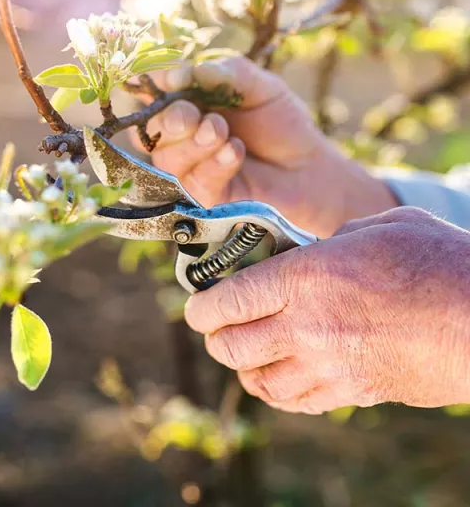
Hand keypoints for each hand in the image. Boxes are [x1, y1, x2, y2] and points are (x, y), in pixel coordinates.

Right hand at [133, 56, 397, 236]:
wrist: (309, 166)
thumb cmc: (282, 123)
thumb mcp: (260, 86)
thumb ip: (224, 73)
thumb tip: (181, 73)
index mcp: (189, 102)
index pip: (154, 91)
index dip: (153, 84)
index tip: (170, 78)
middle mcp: (181, 135)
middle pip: (151, 129)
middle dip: (170, 119)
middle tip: (193, 115)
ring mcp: (189, 168)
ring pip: (167, 157)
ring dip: (194, 143)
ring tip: (223, 132)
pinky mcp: (202, 197)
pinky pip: (193, 181)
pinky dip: (214, 164)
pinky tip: (235, 152)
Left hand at [184, 207, 469, 413]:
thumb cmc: (436, 260)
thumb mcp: (375, 228)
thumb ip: (328, 241)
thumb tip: (305, 252)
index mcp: (307, 276)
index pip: (230, 299)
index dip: (202, 307)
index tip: (195, 308)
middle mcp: (307, 325)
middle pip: (232, 345)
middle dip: (214, 337)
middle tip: (215, 327)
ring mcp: (329, 365)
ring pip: (257, 380)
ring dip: (242, 367)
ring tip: (244, 351)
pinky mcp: (353, 391)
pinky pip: (295, 402)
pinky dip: (275, 391)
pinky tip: (277, 377)